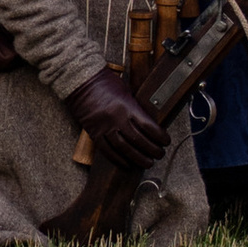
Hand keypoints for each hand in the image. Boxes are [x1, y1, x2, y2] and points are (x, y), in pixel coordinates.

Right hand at [64, 65, 169, 180]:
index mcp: (127, 106)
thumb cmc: (106, 83)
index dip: (160, 136)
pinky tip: (127, 164)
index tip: (166, 141)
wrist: (81, 82)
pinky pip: (107, 150)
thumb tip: (151, 123)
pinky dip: (118, 159)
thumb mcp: (126, 91)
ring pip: (123, 148)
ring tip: (148, 163)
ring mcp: (104, 127)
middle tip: (160, 154)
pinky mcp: (94, 133)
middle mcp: (116, 118)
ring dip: (138, 158)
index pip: (148, 126)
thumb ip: (136, 107)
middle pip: (138, 140)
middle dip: (152, 150)